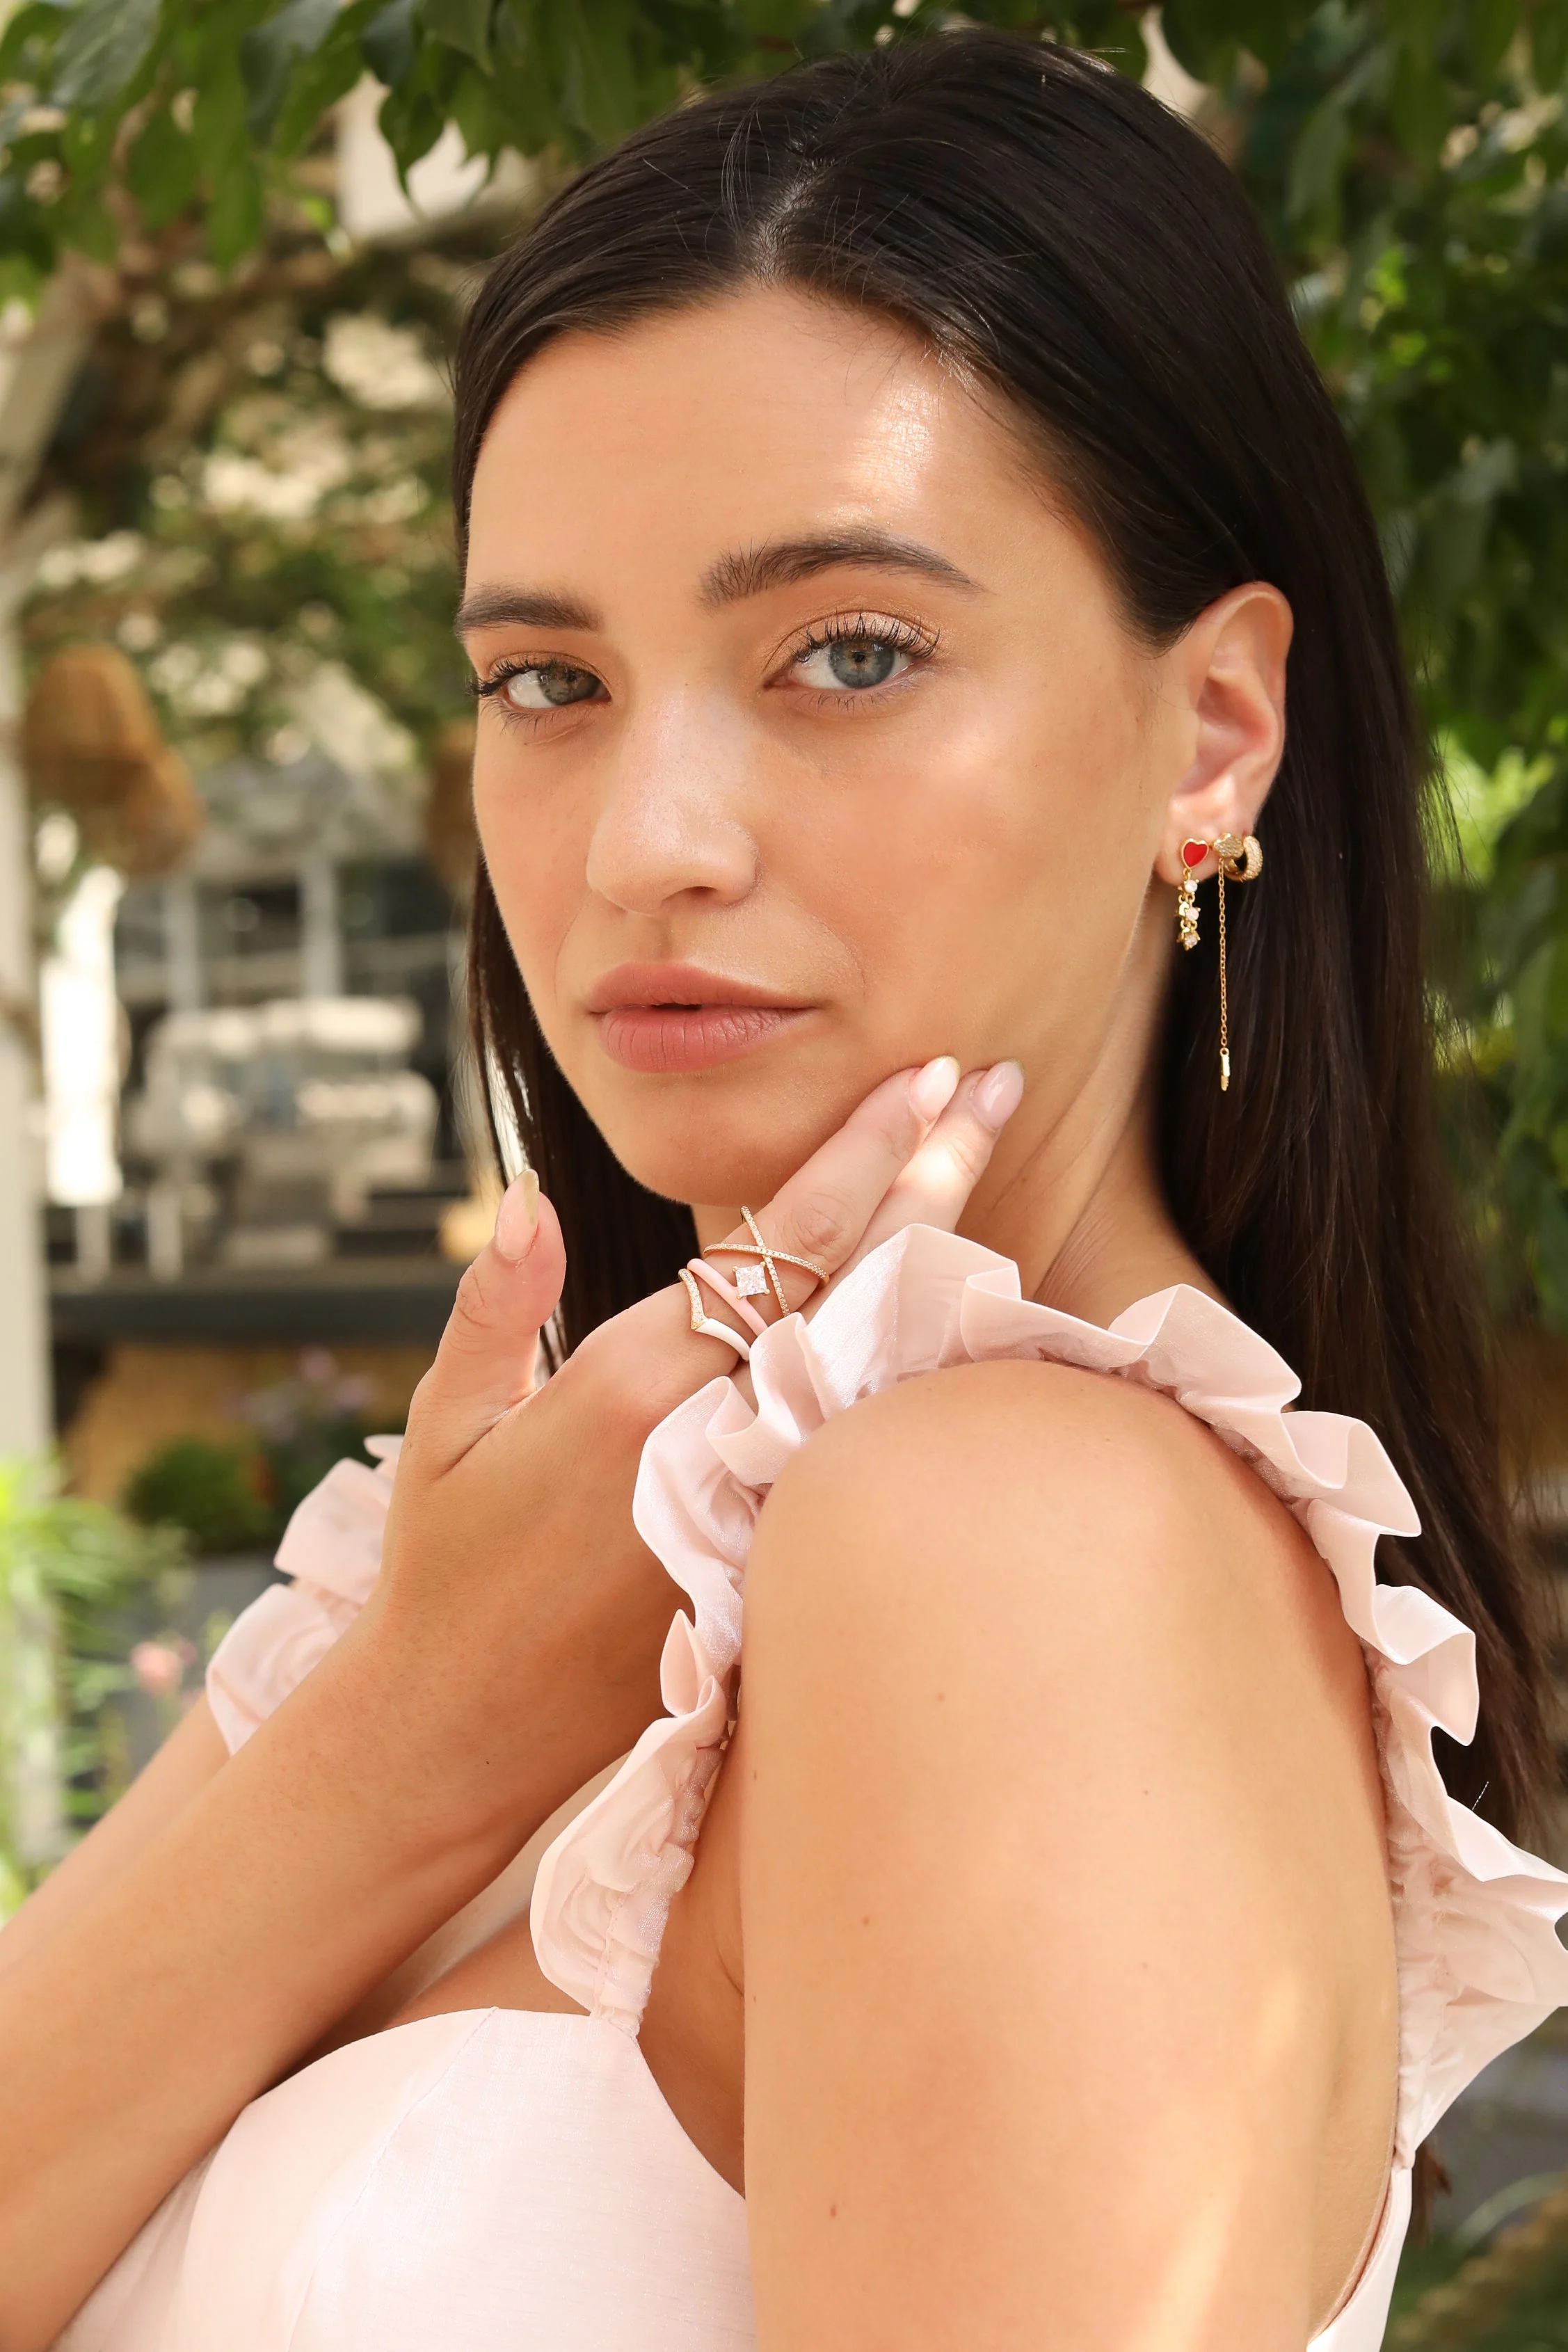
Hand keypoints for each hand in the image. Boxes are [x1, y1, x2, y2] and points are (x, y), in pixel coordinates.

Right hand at [359, 1058, 1022, 1844]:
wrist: (464, 1733)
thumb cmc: (443, 1569)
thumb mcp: (444, 1426)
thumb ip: (496, 1302)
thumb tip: (530, 1196)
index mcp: (636, 1385)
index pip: (783, 1243)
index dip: (862, 1155)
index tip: (923, 1082)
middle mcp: (721, 1439)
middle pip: (859, 1285)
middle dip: (933, 1175)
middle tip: (991, 1084)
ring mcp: (768, 1507)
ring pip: (882, 1364)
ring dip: (941, 1262)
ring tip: (985, 1166)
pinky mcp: (785, 1565)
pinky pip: (868, 1449)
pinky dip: (917, 1375)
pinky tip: (962, 1320)